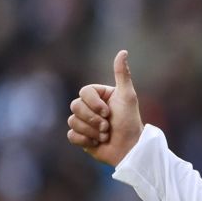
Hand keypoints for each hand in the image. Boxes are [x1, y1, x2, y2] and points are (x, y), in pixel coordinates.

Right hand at [67, 50, 143, 166]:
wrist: (129, 149)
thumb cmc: (130, 122)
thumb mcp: (127, 96)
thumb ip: (122, 74)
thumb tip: (123, 52)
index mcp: (99, 95)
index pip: (84, 92)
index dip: (93, 103)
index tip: (108, 112)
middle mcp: (90, 107)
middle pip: (75, 106)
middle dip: (92, 119)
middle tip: (107, 127)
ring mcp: (84, 122)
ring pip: (72, 121)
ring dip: (91, 131)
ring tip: (105, 135)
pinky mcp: (81, 137)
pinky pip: (71, 135)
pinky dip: (85, 140)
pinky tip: (97, 143)